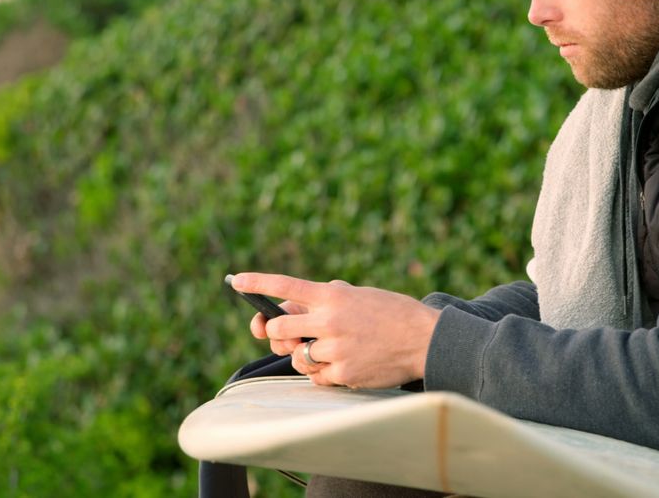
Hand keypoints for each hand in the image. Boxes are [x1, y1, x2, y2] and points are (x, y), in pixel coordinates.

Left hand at [233, 272, 439, 388]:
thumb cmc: (391, 314)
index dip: (257, 282)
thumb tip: (293, 306)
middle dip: (280, 332)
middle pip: (279, 328)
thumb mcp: (359, 295)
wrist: (424, 339)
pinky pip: (316, 377)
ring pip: (296, 356)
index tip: (235, 280)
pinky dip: (323, 373)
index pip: (286, 286)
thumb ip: (327, 298)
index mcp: (333, 296)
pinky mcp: (342, 375)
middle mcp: (329, 321)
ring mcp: (334, 349)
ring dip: (306, 355)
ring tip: (330, 350)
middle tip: (292, 334)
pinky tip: (344, 364)